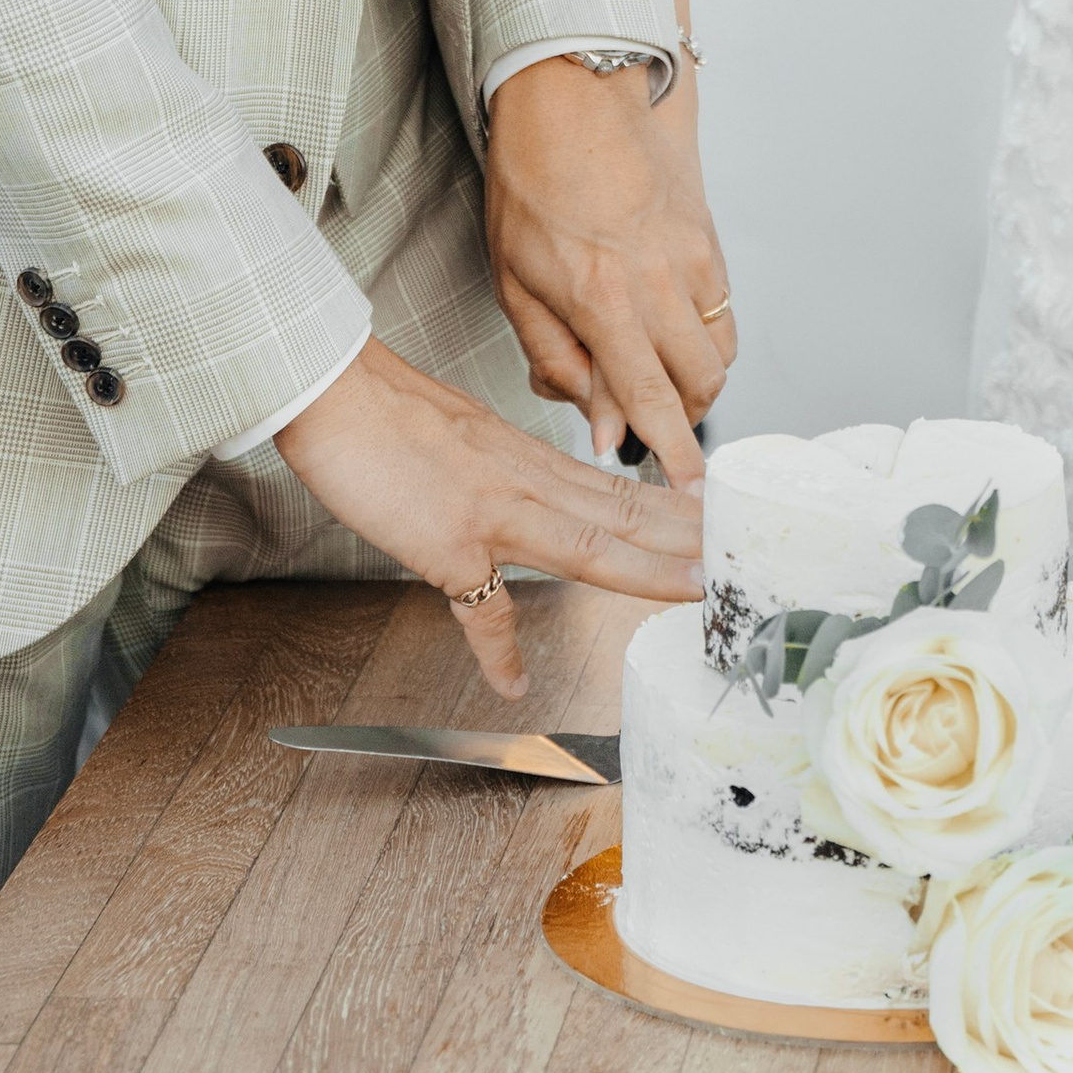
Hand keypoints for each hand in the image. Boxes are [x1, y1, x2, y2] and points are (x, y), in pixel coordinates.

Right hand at [274, 335, 701, 700]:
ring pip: (589, 545)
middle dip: (686, 539)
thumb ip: (500, 464)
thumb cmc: (385, 407)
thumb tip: (519, 489)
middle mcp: (524, 484)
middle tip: (741, 557)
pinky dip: (499, 650)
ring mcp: (492, 514)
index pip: (617, 490)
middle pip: (623, 515)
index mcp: (527, 460)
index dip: (672, 510)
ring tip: (694, 595)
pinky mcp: (447, 545)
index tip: (715, 525)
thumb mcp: (462, 431)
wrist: (331, 390)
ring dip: (647, 571)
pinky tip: (514, 682)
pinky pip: (481, 608)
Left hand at [484, 55, 733, 480]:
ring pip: (719, 351)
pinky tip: (666, 324)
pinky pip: (722, 311)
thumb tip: (599, 422)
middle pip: (698, 384)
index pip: (649, 399)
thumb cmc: (532, 182)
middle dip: (682, 419)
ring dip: (693, 379)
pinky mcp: (709, 238)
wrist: (576, 96)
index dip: (673, 452)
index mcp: (602, 300)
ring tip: (653, 374)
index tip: (691, 491)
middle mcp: (658, 283)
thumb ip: (557, 358)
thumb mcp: (516, 281)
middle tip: (651, 426)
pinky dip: (703, 335)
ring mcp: (692, 259)